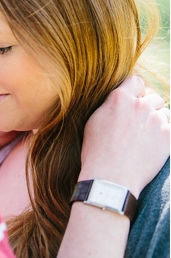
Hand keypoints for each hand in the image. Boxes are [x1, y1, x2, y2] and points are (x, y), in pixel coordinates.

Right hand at [80, 75, 168, 196]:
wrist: (112, 176)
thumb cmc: (97, 150)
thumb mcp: (94, 121)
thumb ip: (110, 104)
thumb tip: (120, 99)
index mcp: (120, 98)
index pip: (135, 81)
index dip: (133, 90)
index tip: (130, 100)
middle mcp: (140, 105)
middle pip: (151, 96)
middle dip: (145, 106)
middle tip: (135, 122)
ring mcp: (156, 120)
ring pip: (162, 111)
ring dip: (155, 119)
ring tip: (142, 135)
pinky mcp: (167, 136)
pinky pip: (169, 126)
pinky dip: (162, 133)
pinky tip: (150, 144)